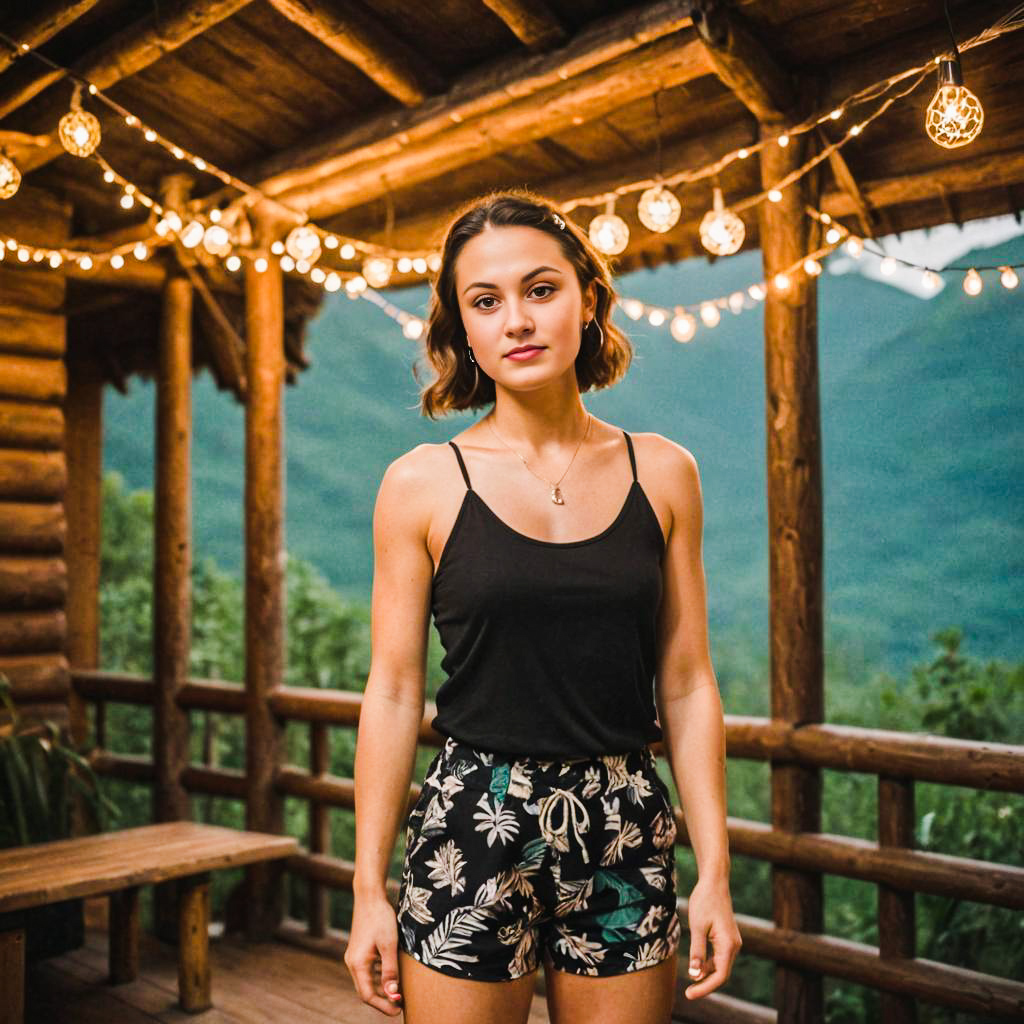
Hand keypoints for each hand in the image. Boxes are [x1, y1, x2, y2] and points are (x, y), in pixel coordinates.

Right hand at [344, 894, 403, 1015]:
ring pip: (367, 980)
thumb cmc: (380, 918)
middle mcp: (352, 962)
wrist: (370, 895)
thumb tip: (393, 995)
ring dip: (381, 988)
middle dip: (382, 999)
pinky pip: (368, 969)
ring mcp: (355, 955)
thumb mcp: (389, 945)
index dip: (383, 1005)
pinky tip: (392, 974)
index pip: (367, 995)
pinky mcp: (360, 949)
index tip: (398, 1010)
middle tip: (401, 1004)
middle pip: (366, 990)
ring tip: (399, 992)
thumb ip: (390, 971)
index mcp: (357, 964)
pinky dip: (379, 976)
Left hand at [684, 876, 741, 998]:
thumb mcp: (697, 927)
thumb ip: (697, 951)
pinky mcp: (727, 938)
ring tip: (690, 981)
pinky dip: (709, 964)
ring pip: (721, 966)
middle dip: (705, 984)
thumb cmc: (704, 901)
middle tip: (688, 993)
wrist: (714, 882)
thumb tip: (694, 975)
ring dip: (707, 975)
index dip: (705, 988)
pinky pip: (719, 957)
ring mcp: (732, 942)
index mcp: (728, 945)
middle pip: (722, 974)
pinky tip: (697, 966)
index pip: (720, 976)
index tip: (689, 994)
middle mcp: (734, 945)